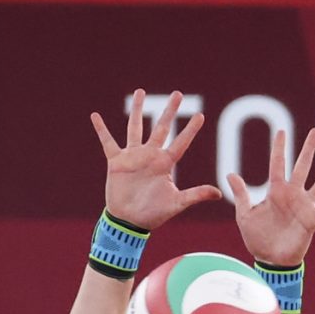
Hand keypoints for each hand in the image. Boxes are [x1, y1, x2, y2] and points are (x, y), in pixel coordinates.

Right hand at [93, 90, 218, 229]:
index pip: (181, 143)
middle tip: (178, 94)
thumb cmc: (153, 214)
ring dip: (138, 109)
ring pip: (136, 127)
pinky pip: (107, 142)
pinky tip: (95, 116)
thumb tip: (219, 194)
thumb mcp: (177, 204)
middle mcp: (150, 156)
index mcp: (165, 164)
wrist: (129, 222)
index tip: (200, 116)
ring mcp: (133, 157)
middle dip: (170, 111)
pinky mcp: (116, 161)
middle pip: (162, 127)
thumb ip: (196, 195)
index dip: (190, 130)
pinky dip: (101, 129)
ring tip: (141, 91)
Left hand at [227, 128, 314, 268]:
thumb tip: (230, 174)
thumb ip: (241, 195)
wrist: (270, 260)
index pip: (278, 164)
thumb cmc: (257, 238)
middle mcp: (293, 194)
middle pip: (303, 166)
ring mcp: (305, 206)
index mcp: (276, 191)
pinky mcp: (313, 221)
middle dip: (309, 148)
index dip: (279, 148)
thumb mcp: (245, 215)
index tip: (282, 131)